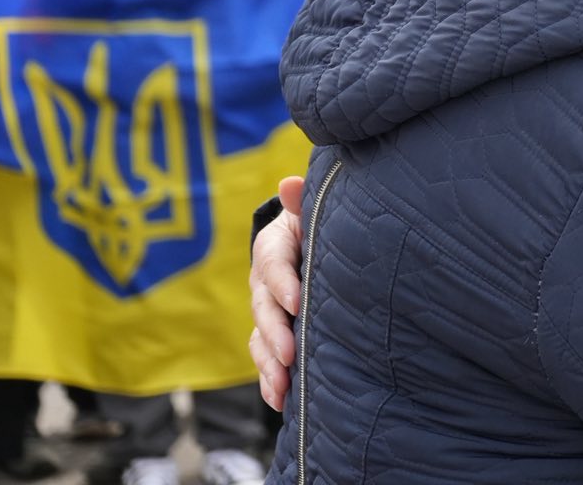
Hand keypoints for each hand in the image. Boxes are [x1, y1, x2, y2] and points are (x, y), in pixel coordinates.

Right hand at [249, 175, 306, 411]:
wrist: (318, 239)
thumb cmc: (321, 221)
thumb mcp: (314, 209)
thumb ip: (304, 201)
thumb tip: (289, 183)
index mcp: (274, 247)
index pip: (273, 264)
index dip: (283, 283)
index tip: (298, 301)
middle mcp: (265, 282)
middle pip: (263, 308)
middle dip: (275, 332)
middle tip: (290, 353)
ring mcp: (268, 310)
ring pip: (261, 338)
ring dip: (269, 364)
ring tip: (283, 386)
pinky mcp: (274, 333)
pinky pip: (266, 358)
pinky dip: (270, 379)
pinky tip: (280, 399)